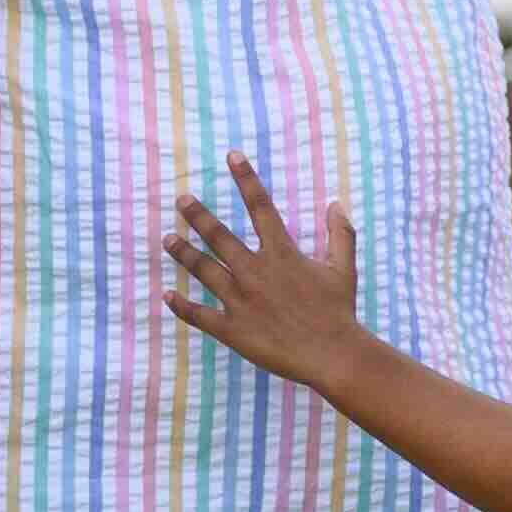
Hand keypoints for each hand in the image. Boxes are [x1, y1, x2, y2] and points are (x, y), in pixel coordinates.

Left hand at [166, 156, 365, 390]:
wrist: (332, 355)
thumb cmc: (339, 311)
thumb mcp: (344, 268)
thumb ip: (340, 233)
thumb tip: (336, 203)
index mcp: (282, 254)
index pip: (260, 206)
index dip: (246, 179)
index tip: (232, 156)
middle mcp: (255, 271)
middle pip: (219, 236)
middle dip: (197, 215)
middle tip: (180, 200)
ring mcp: (240, 300)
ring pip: (204, 270)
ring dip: (183, 253)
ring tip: (167, 239)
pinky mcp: (232, 329)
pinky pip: (200, 315)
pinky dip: (181, 306)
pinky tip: (167, 295)